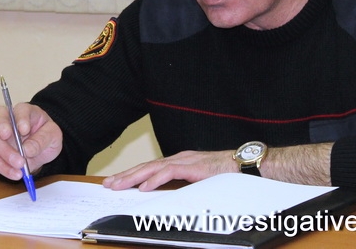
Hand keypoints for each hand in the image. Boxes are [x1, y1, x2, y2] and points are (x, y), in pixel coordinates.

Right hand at [0, 103, 62, 179]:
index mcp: (25, 112)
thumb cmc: (46, 136)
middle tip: (17, 150)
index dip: (20, 118)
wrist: (42, 149)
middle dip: (4, 133)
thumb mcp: (53, 135)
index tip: (24, 130)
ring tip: (20, 166)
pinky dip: (3, 168)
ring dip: (5, 154)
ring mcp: (0, 135)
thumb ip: (42, 140)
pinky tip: (16, 174)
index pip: (19, 109)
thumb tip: (27, 149)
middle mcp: (9, 120)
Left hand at [102, 150, 235, 190]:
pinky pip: (169, 173)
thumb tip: (167, 197)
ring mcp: (185, 161)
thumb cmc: (227, 174)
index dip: (132, 175)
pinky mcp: (193, 167)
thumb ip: (184, 186)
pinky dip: (155, 180)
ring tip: (119, 185)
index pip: (150, 168)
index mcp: (179, 161)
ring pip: (153, 169)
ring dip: (134, 177)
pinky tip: (143, 187)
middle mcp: (179, 158)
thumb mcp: (199, 182)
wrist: (246, 165)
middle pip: (146, 167)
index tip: (117, 182)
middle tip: (108, 184)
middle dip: (126, 175)